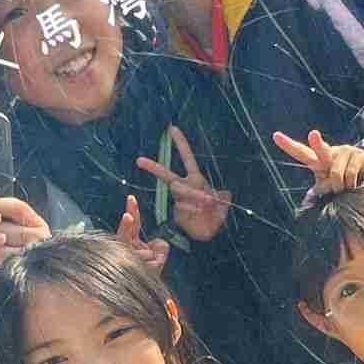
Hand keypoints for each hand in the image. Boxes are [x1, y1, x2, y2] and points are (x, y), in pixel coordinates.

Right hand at [114, 193, 169, 274]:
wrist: (145, 294)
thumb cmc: (149, 275)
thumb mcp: (159, 257)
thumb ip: (160, 247)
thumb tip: (158, 243)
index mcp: (130, 243)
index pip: (132, 224)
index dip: (133, 211)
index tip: (131, 198)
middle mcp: (124, 250)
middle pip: (124, 234)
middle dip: (126, 226)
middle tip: (127, 216)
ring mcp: (124, 260)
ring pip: (142, 252)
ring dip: (151, 258)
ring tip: (150, 266)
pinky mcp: (127, 270)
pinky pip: (146, 262)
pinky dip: (153, 265)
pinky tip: (149, 270)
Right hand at [136, 126, 231, 241]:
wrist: (210, 234)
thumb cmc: (216, 216)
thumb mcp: (224, 203)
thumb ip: (222, 198)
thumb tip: (218, 195)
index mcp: (195, 180)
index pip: (187, 158)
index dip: (180, 143)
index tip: (172, 129)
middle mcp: (185, 188)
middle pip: (168, 176)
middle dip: (154, 168)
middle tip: (139, 161)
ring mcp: (179, 200)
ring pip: (180, 192)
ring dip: (193, 195)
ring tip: (208, 202)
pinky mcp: (177, 213)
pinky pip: (183, 208)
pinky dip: (193, 210)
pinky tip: (200, 213)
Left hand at [273, 129, 363, 205]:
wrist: (362, 179)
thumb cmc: (338, 183)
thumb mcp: (325, 187)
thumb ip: (320, 188)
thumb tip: (317, 192)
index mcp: (316, 159)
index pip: (300, 152)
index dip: (288, 145)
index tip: (275, 136)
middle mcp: (329, 152)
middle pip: (321, 149)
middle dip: (316, 142)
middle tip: (313, 134)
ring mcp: (345, 151)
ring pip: (337, 174)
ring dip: (340, 187)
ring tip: (344, 187)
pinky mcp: (359, 154)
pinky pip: (350, 175)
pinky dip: (350, 185)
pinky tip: (354, 184)